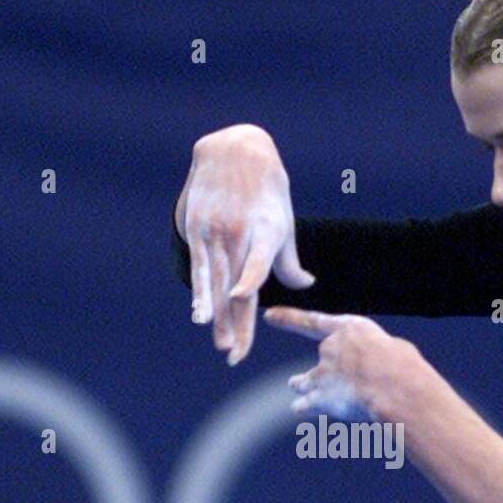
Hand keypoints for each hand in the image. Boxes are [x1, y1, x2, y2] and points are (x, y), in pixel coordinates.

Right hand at [176, 125, 315, 365]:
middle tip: (235, 354)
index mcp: (265, 229)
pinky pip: (199, 269)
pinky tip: (199, 316)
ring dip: (217, 316)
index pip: (257, 259)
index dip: (249, 277)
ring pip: (216, 282)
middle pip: (236, 283)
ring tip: (220, 342)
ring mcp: (215, 231)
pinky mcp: (196, 229)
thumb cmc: (267, 191)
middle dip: (236, 321)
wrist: (235, 149)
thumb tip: (306, 286)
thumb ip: (289, 259)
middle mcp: (238, 232)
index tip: (244, 298)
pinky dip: (200, 293)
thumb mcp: (284, 220)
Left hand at [263, 307, 424, 423]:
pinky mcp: (320, 398)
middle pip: (322, 359)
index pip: (312, 321)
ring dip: (302, 385)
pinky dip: (304, 407)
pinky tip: (299, 409)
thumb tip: (372, 371)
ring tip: (296, 386)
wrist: (395, 387)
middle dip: (326, 369)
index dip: (289, 318)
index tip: (269, 315)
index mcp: (350, 329)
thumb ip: (375, 355)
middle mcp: (330, 349)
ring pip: (303, 382)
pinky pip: (304, 405)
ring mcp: (323, 374)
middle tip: (339, 379)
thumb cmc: (403, 367)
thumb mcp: (392, 349)